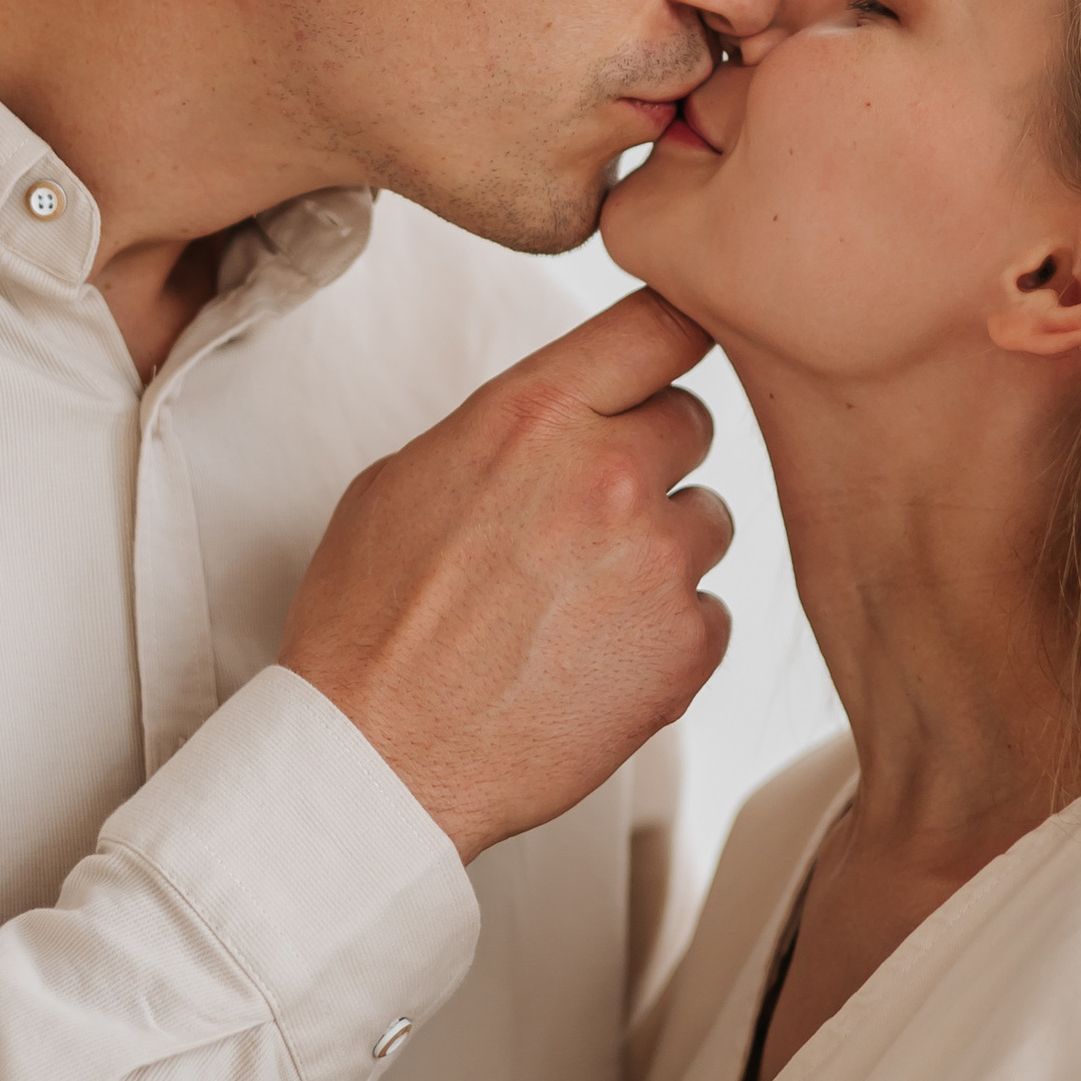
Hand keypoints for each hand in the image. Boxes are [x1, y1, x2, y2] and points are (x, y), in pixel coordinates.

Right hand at [280, 291, 733, 860]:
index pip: (661, 321)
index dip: (674, 334)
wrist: (377, 758)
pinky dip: (667, 633)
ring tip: (578, 601)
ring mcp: (657, 561)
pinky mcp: (686, 646)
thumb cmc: (370, 624)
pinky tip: (594, 658)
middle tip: (589, 513)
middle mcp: (608, 473)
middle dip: (651, 457)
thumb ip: (506, 428)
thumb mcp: (405, 477)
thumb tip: (559, 415)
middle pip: (693, 419)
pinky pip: (711, 612)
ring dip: (661, 549)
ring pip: (708, 519)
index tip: (671, 351)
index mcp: (533, 414)